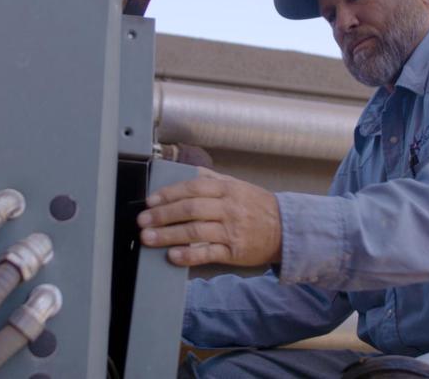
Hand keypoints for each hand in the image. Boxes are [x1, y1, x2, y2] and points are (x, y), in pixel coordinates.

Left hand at [137, 168, 281, 266]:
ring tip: (149, 237)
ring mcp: (231, 231)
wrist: (286, 230)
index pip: (192, 188)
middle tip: (142, 220)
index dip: (168, 194)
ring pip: (195, 231)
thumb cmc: (258, 207)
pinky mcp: (234, 252)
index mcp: (227, 189)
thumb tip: (186, 171)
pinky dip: (188, 255)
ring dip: (168, 235)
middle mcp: (228, 208)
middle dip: (162, 215)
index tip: (150, 201)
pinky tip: (172, 256)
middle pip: (190, 209)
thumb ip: (212, 178)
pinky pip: (208, 253)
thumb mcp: (238, 185)